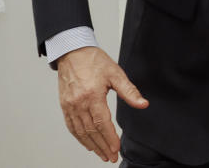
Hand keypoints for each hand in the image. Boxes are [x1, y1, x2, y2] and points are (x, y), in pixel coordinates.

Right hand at [56, 46, 147, 162]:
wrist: (73, 52)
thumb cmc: (94, 61)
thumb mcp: (116, 73)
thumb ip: (129, 91)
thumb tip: (143, 104)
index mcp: (92, 95)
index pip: (103, 123)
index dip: (110, 138)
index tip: (116, 149)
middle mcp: (78, 103)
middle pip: (91, 131)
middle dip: (102, 146)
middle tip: (110, 157)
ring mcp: (69, 106)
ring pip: (80, 131)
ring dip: (92, 145)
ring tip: (101, 154)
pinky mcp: (64, 106)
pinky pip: (71, 126)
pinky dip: (79, 137)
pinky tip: (87, 143)